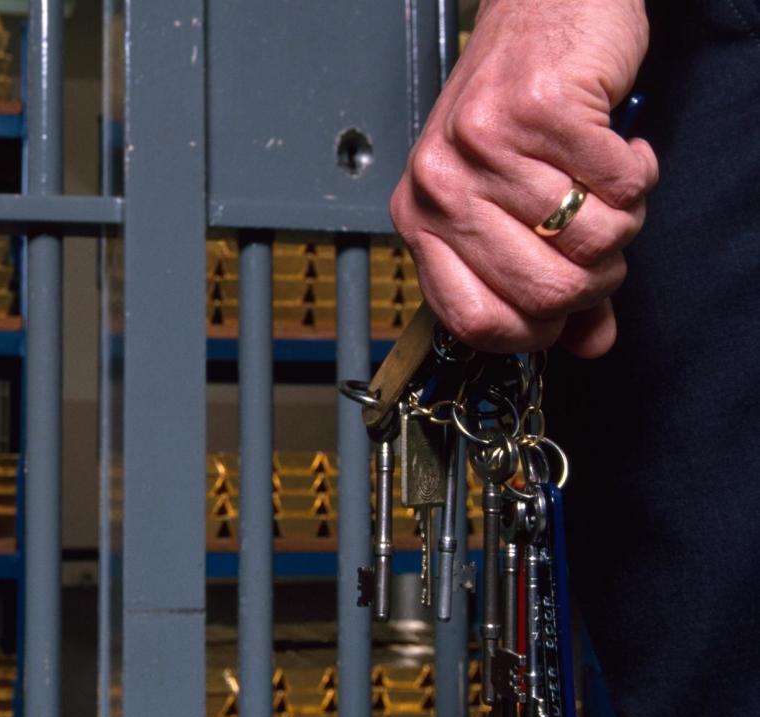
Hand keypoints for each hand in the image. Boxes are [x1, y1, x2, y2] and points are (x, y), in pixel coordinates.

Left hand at [389, 0, 658, 356]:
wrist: (540, 11)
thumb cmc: (515, 110)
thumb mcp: (507, 202)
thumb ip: (546, 278)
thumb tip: (589, 343)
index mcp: (419, 219)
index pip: (473, 322)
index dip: (534, 330)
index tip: (561, 312)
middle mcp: (440, 184)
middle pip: (543, 292)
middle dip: (596, 277)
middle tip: (604, 239)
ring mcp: (485, 145)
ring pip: (591, 241)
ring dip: (623, 218)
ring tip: (607, 184)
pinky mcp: (541, 110)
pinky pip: (620, 186)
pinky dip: (637, 172)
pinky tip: (618, 149)